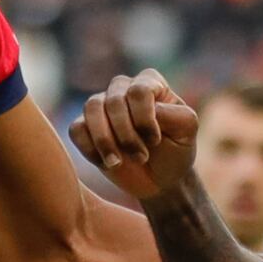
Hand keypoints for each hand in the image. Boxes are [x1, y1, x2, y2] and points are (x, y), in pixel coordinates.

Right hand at [70, 71, 199, 203]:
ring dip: (106, 141)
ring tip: (119, 163)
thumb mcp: (186, 132)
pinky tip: (106, 162)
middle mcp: (123, 87)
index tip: (155, 141)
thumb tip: (149, 108)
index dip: (144, 119)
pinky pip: (76, 129)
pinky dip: (90, 148)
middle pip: (114, 101)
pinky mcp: (85, 125)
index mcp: (150, 82)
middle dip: (127, 136)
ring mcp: (102, 104)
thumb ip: (174, 114)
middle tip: (141, 157)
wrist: (160, 179)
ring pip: (91, 108)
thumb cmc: (176, 151)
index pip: (139, 91)